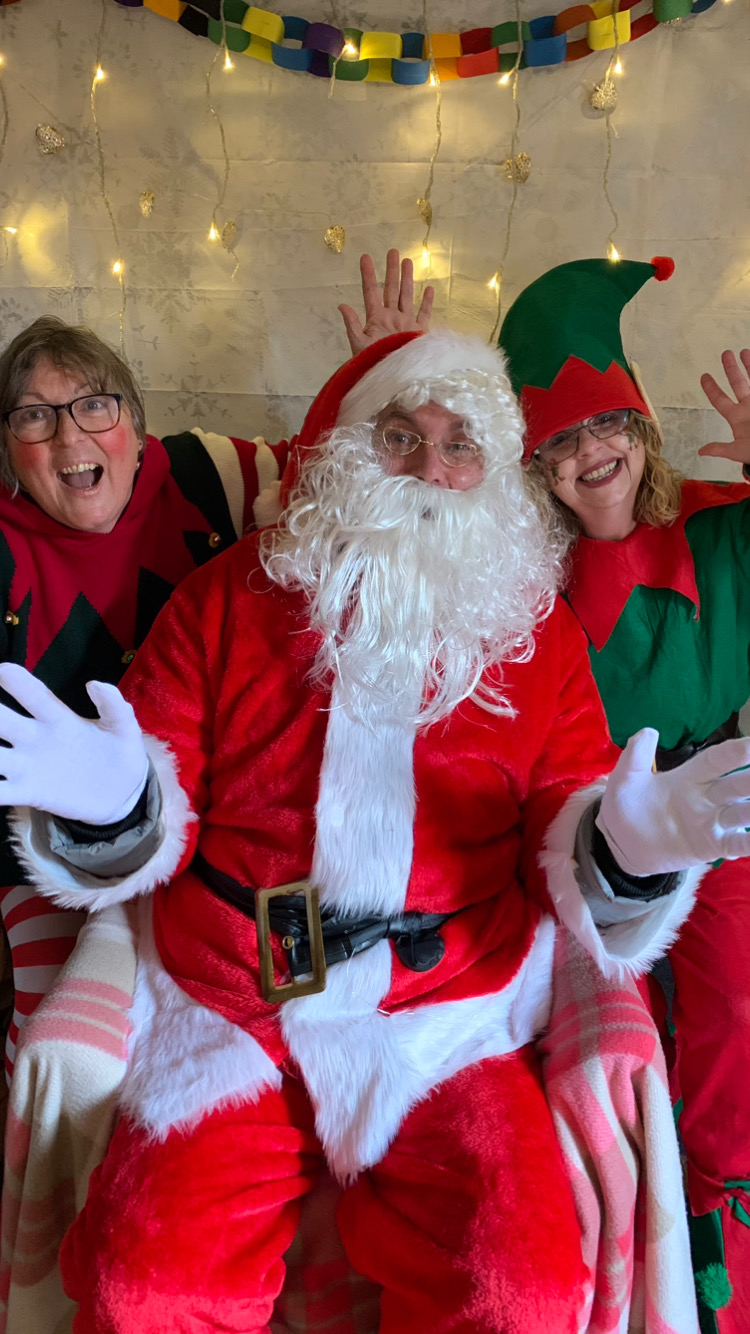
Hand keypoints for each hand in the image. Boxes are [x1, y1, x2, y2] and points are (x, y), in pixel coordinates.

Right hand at [0, 663, 147, 823]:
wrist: (123, 794)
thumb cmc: (120, 754)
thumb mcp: (124, 729)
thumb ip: (114, 706)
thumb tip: (96, 683)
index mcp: (57, 718)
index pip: (32, 694)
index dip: (16, 681)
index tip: (2, 670)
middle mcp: (35, 738)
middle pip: (1, 719)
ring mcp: (28, 765)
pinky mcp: (28, 792)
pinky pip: (0, 791)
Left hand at [338, 249, 434, 355]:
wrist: (394, 380)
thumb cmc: (374, 365)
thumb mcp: (360, 345)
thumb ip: (353, 325)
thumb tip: (342, 305)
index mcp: (376, 319)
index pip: (371, 292)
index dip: (368, 275)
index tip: (365, 257)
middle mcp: (391, 318)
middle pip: (391, 289)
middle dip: (391, 270)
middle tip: (392, 251)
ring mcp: (405, 324)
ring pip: (407, 296)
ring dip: (407, 279)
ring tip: (408, 261)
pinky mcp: (418, 333)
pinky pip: (423, 314)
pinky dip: (426, 302)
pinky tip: (428, 289)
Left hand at [596, 727, 749, 875]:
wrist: (619, 844)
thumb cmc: (624, 807)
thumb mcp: (624, 779)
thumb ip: (636, 755)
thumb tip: (649, 730)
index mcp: (689, 778)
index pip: (718, 760)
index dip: (737, 752)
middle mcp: (706, 798)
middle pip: (737, 784)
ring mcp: (711, 823)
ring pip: (743, 812)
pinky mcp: (710, 847)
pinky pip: (735, 844)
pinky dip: (749, 842)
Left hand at [698, 349, 749, 464]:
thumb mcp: (738, 451)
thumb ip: (720, 448)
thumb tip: (701, 451)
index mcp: (737, 417)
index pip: (720, 400)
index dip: (711, 388)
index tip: (704, 376)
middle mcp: (748, 406)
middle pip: (738, 383)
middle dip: (731, 368)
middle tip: (725, 353)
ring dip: (749, 364)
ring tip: (743, 351)